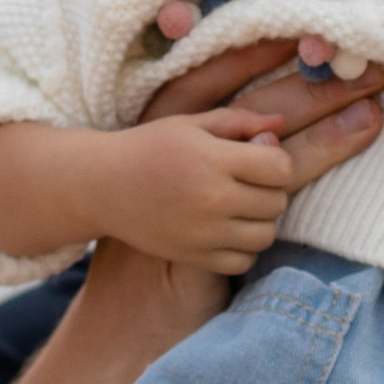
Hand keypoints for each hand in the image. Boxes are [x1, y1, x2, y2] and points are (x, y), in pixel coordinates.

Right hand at [122, 36, 383, 279]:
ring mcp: (204, 234)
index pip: (281, 168)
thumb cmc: (150, 147)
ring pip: (265, 235)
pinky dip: (241, 249)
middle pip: (277, 202)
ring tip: (238, 207)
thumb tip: (282, 126)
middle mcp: (212, 199)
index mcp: (214, 160)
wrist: (102, 186)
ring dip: (259, 221)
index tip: (260, 159)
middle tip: (247, 183)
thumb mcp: (192, 123)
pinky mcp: (194, 258)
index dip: (277, 163)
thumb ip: (240, 122)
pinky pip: (243, 261)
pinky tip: (225, 230)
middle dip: (270, 191)